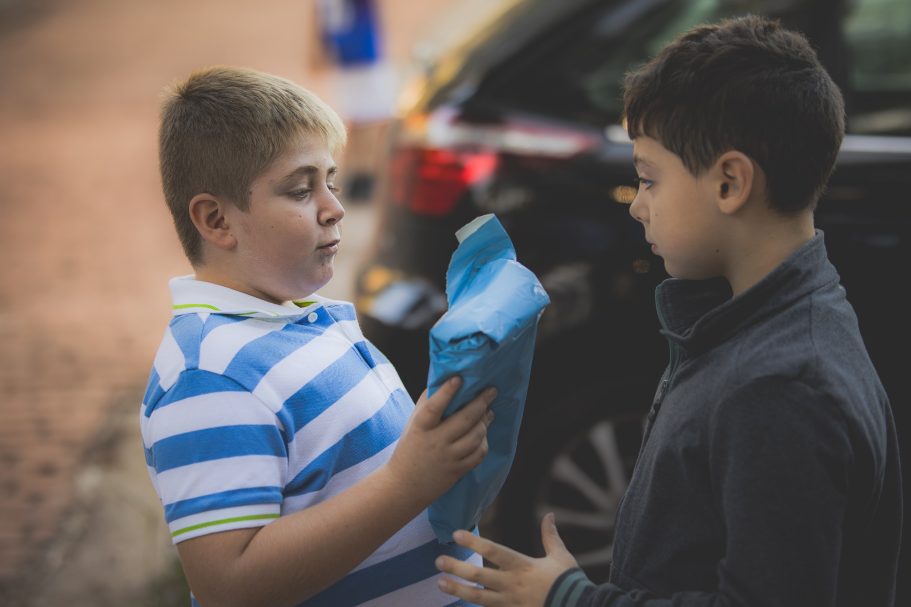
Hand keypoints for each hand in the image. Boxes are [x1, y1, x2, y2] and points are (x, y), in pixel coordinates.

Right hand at [386, 376, 495, 504]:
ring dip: (485, 422)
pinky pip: (478, 454)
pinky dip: (484, 442)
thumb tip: (446, 379)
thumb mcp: (413, 424)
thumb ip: (427, 403)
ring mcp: (447, 458)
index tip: (459, 378)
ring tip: (489, 412)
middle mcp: (435, 442)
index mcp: (420, 427)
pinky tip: (483, 434)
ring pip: (475, 436)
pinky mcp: (457, 471)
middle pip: (463, 420)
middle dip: (481, 403)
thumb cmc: (410, 447)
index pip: (433, 408)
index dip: (446, 393)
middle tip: (491, 391)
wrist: (404, 486)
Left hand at [435, 513, 578, 606]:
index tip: (456, 534)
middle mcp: (513, 584)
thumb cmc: (568, 582)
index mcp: (523, 566)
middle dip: (457, 567)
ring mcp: (510, 602)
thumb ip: (550, 536)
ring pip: (478, 597)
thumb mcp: (561, 556)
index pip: (494, 551)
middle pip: (480, 575)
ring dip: (458, 589)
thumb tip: (549, 515)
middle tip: (438, 561)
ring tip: (440, 583)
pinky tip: (458, 602)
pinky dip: (473, 606)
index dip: (474, 542)